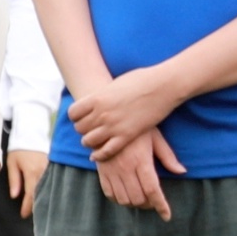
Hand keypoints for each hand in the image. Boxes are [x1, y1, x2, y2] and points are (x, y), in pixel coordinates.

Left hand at [7, 148, 48, 217]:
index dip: (28, 207)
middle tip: (34, 216)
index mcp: (32, 172)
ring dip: (45, 199)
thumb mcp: (12, 163)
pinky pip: (53, 182)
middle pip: (41, 193)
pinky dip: (50, 190)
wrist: (32, 134)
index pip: (31, 194)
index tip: (24, 215)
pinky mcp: (54, 167)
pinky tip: (48, 197)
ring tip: (41, 210)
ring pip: (49, 189)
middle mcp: (43, 172)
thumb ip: (14, 180)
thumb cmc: (19, 150)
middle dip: (38, 206)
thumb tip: (15, 196)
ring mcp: (51, 169)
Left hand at [65, 66, 184, 157]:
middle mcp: (102, 113)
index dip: (76, 116)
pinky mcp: (127, 136)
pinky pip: (106, 151)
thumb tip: (97, 100)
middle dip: (83, 129)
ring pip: (89, 141)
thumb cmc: (142, 80)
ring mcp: (114, 126)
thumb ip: (103, 95)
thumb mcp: (115, 84)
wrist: (163, 86)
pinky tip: (97, 155)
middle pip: (80, 128)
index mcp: (97, 98)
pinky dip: (99, 155)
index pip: (73, 113)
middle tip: (89, 129)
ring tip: (94, 140)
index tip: (81, 117)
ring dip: (89, 142)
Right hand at [92, 127, 183, 217]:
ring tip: (141, 197)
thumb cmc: (137, 128)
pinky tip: (126, 193)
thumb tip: (182, 172)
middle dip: (149, 204)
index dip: (161, 206)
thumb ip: (168, 156)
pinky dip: (119, 199)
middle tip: (154, 200)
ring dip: (135, 203)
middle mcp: (125, 168)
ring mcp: (112, 171)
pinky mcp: (102, 171)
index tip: (166, 216)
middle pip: (138, 198)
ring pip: (124, 200)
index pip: (152, 190)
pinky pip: (110, 194)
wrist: (109, 119)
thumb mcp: (156, 137)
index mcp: (141, 160)